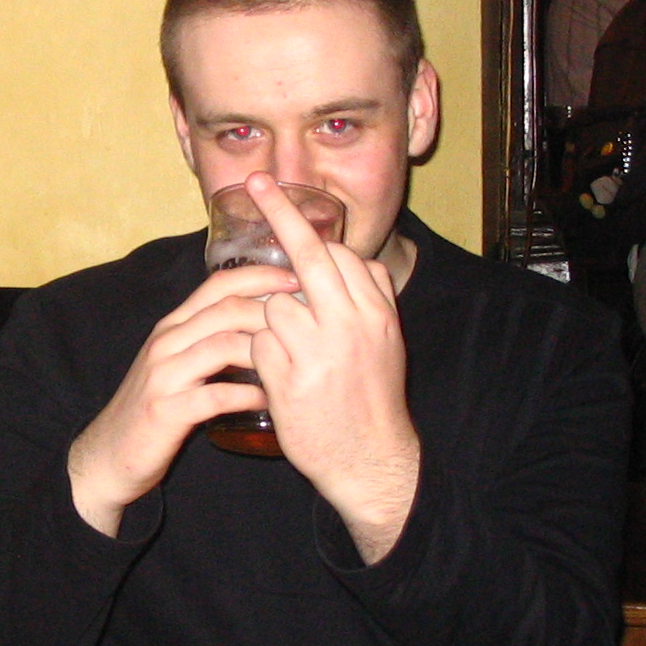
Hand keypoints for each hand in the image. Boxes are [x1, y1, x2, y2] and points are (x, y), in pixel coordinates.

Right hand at [68, 259, 297, 534]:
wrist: (108, 456)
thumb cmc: (155, 410)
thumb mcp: (179, 366)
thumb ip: (211, 342)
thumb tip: (264, 326)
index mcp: (172, 326)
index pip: (218, 285)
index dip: (260, 276)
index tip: (299, 277)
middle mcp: (166, 342)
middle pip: (224, 308)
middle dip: (272, 307)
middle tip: (312, 313)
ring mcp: (163, 375)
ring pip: (221, 345)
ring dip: (264, 348)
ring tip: (298, 355)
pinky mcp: (165, 410)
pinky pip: (215, 395)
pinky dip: (248, 394)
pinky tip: (272, 400)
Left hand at [244, 174, 420, 561]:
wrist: (370, 461)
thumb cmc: (373, 399)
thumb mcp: (387, 343)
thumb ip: (370, 299)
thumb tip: (354, 261)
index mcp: (377, 314)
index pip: (341, 255)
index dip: (309, 231)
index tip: (284, 199)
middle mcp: (351, 325)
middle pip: (308, 256)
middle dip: (281, 214)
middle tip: (257, 184)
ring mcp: (319, 350)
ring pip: (275, 302)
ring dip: (270, 317)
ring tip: (286, 347)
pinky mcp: (288, 377)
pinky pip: (259, 342)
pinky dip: (259, 349)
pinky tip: (272, 370)